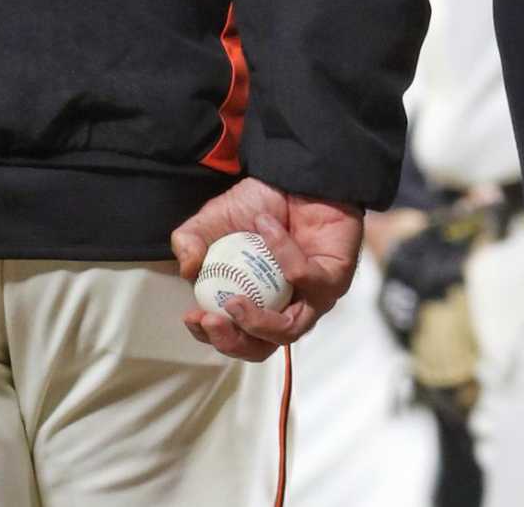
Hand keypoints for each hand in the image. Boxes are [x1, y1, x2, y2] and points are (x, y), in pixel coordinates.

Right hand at [170, 178, 360, 361]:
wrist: (296, 176)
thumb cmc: (258, 204)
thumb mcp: (212, 221)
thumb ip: (190, 242)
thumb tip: (188, 271)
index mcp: (258, 304)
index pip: (237, 338)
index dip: (213, 337)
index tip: (193, 317)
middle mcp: (287, 307)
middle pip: (262, 347)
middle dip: (233, 341)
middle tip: (212, 320)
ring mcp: (313, 297)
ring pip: (290, 329)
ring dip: (258, 321)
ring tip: (235, 300)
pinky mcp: (335, 278)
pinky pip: (306, 278)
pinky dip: (283, 254)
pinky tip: (266, 227)